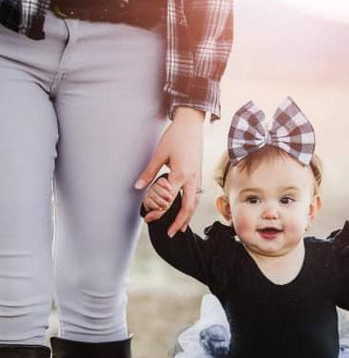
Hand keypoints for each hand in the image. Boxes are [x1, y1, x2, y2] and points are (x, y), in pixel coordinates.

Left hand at [135, 107, 204, 234]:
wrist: (192, 123)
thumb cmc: (175, 136)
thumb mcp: (159, 153)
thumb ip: (149, 172)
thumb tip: (138, 187)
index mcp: (181, 174)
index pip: (168, 200)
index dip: (158, 211)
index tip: (149, 218)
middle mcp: (192, 178)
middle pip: (187, 207)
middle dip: (178, 222)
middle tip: (170, 234)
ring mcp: (198, 177)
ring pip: (195, 203)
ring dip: (188, 217)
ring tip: (181, 228)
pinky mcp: (199, 174)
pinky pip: (197, 195)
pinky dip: (192, 206)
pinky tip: (187, 210)